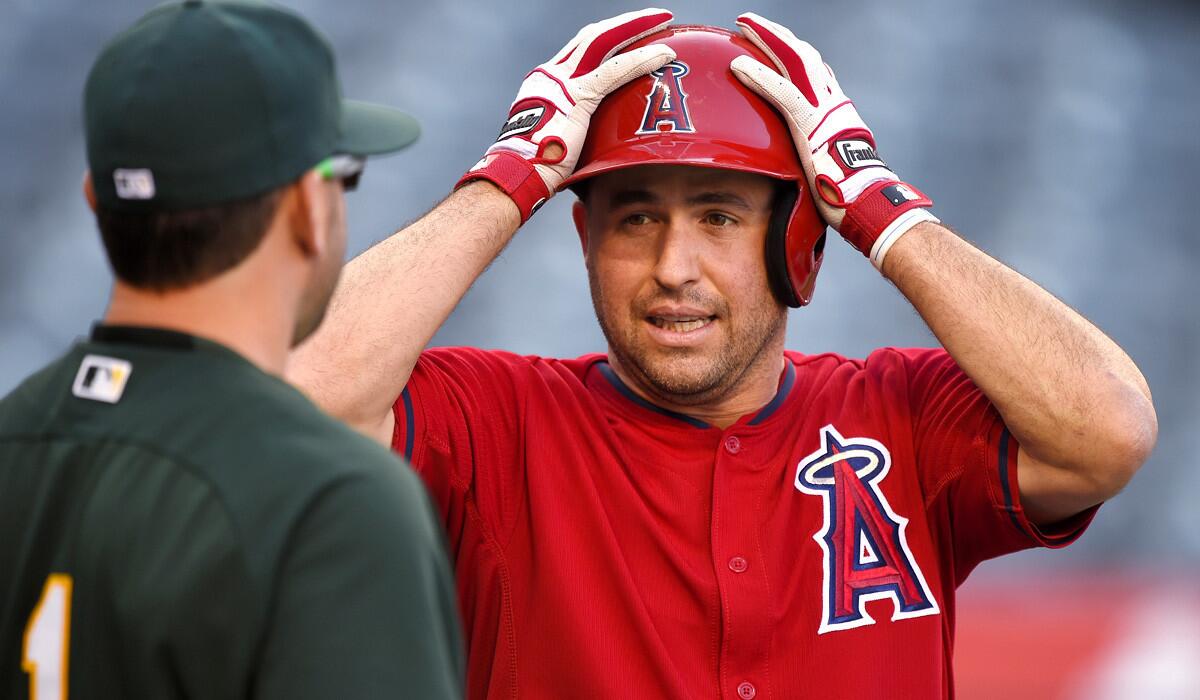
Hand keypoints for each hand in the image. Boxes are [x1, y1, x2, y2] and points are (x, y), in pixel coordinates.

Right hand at [458, 9, 675, 222]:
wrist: (519, 176)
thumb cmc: (537, 171)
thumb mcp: (556, 140)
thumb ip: (575, 130)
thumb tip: (594, 146)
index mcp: (546, 83)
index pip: (582, 50)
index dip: (609, 37)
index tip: (631, 34)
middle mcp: (551, 74)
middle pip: (594, 36)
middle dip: (626, 24)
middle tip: (656, 17)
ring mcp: (561, 82)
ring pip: (604, 41)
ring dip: (636, 28)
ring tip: (665, 21)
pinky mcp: (576, 97)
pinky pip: (614, 71)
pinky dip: (641, 60)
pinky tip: (665, 53)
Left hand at [730, 13, 937, 268]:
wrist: (869, 205)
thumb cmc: (851, 198)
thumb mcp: (831, 169)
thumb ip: (817, 160)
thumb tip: (807, 172)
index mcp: (837, 112)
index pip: (814, 72)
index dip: (792, 53)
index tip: (776, 41)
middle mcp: (833, 103)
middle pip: (802, 56)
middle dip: (776, 35)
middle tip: (750, 22)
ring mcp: (824, 110)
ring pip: (793, 61)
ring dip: (766, 40)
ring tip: (742, 26)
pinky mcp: (811, 124)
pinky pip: (782, 92)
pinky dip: (759, 76)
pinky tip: (738, 64)